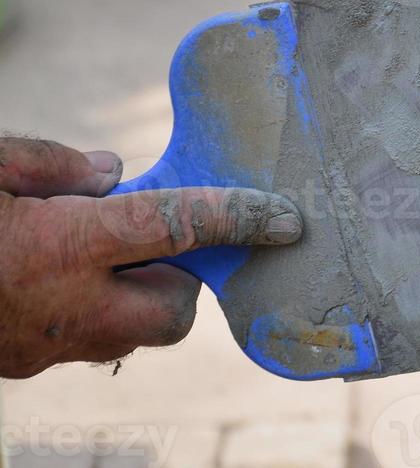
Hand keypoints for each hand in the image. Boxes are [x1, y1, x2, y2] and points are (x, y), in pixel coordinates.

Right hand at [0, 136, 301, 377]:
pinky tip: (57, 277)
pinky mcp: (18, 366)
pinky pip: (84, 343)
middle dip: (183, 275)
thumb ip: (52, 161)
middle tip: (150, 235)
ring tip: (98, 252)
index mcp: (63, 244)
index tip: (285, 218)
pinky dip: (94, 311)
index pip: (179, 225)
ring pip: (132, 336)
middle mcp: (65, 306)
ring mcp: (41, 348)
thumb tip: (111, 171)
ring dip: (139, 295)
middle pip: (174, 311)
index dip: (239, 218)